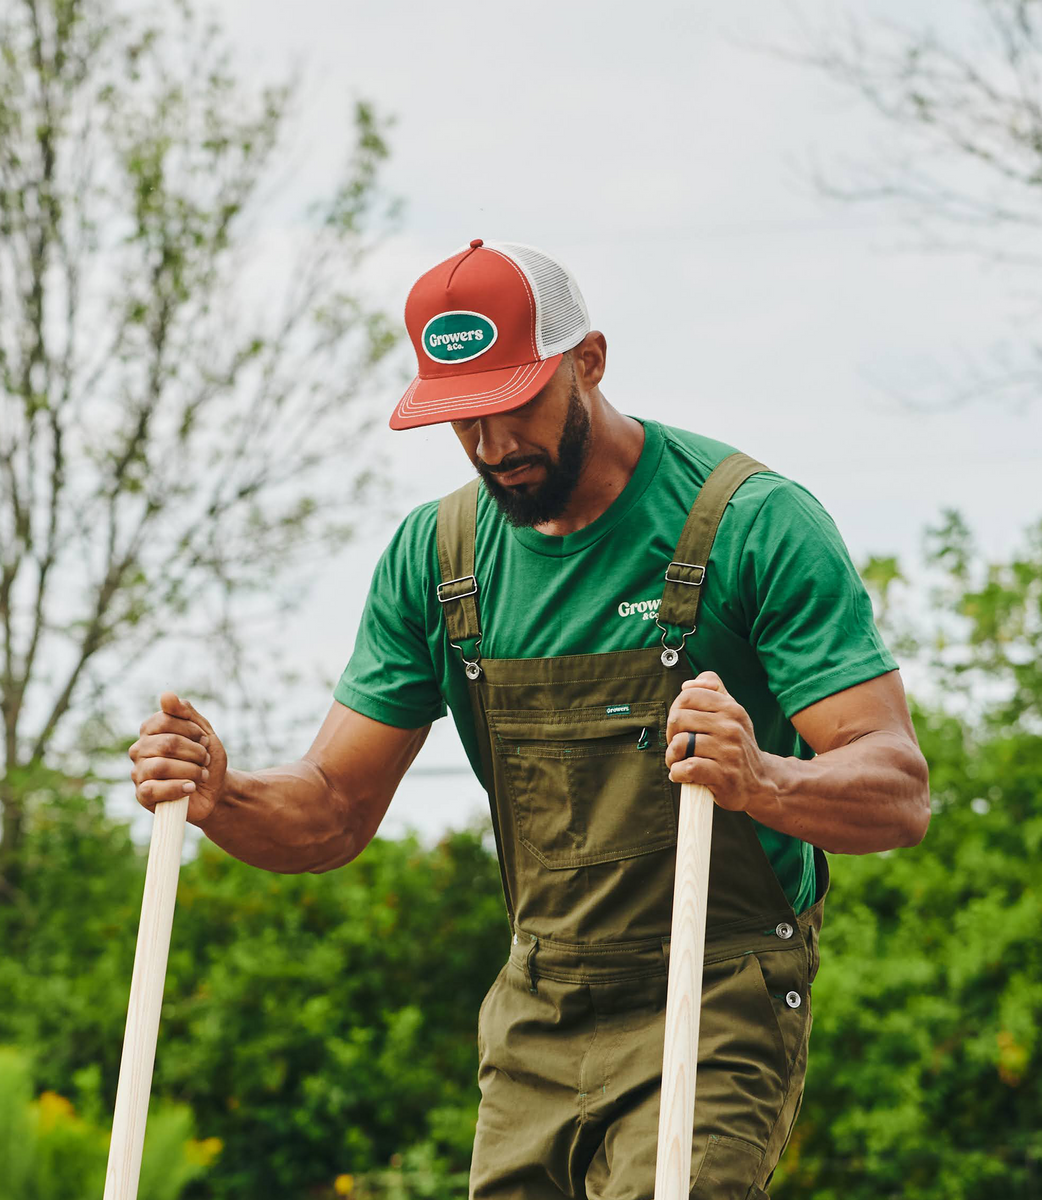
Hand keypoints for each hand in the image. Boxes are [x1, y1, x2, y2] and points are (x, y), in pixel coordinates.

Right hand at [129, 693, 227, 824]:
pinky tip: (191, 787)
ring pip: (160, 766)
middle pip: (166, 743)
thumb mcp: (203, 731)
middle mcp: (140, 749)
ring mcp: (139, 773)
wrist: (215, 790)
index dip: (191, 730)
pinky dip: (178, 787)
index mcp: (150, 731)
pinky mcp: (142, 795)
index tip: (204, 740)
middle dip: (194, 752)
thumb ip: (185, 712)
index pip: (165, 720)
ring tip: (201, 774)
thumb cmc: (206, 759)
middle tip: (205, 760)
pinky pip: (153, 789)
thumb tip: (166, 695)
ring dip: (190, 770)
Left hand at [664, 670, 776, 812]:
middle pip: (678, 718)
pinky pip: (687, 767)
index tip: (683, 727)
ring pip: (680, 743)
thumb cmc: (736, 745)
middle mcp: (732, 727)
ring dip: (672, 757)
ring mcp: (729, 752)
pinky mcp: (723, 776)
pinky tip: (682, 775)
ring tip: (680, 762)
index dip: (677, 711)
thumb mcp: (731, 713)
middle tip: (680, 747)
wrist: (759, 783)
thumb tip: (687, 685)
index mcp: (731, 708)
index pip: (687, 696)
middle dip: (671, 735)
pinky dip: (677, 773)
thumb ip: (711, 691)